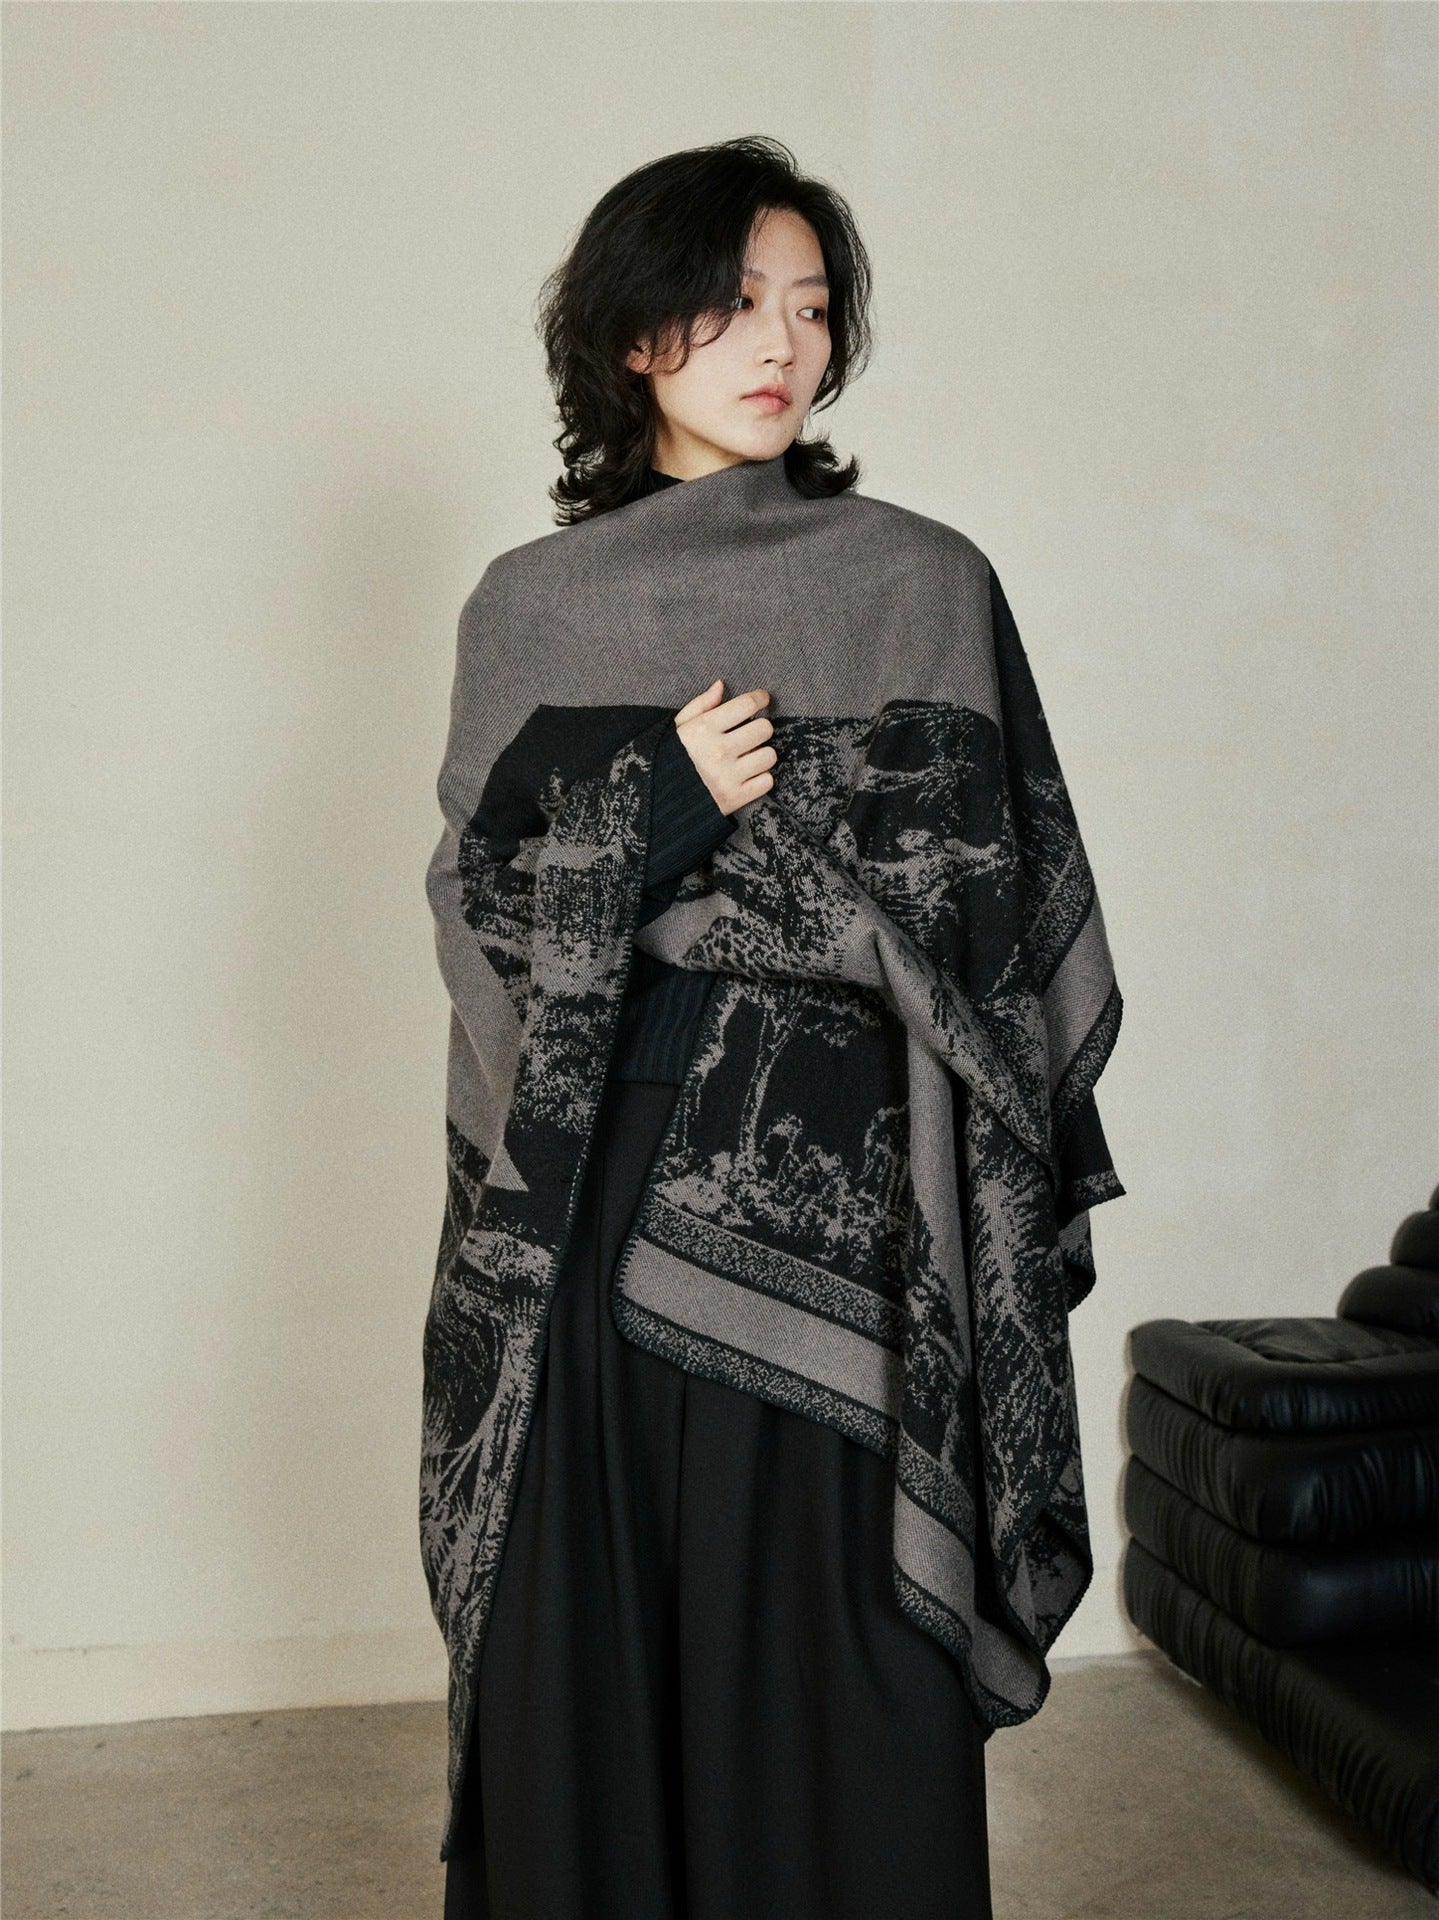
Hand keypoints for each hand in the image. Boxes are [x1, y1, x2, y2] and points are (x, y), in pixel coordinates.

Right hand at [673, 681, 775, 817]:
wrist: (659, 800)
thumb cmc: (671, 758)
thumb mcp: (678, 727)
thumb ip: (700, 705)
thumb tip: (721, 685)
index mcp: (703, 729)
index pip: (747, 704)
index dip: (760, 698)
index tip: (762, 699)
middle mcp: (718, 751)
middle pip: (764, 729)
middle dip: (760, 728)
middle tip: (750, 733)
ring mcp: (727, 777)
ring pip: (769, 756)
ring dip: (761, 755)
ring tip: (748, 757)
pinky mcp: (734, 799)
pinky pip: (767, 782)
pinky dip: (760, 779)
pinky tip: (747, 776)